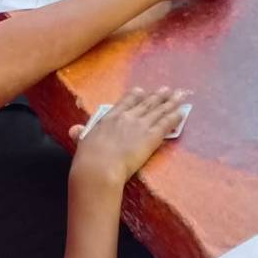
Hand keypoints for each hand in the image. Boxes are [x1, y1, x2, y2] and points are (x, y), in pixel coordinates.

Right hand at [69, 86, 188, 190]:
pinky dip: (176, 116)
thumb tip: (73, 129)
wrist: (99, 168)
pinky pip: (167, 123)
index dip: (136, 96)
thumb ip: (80, 133)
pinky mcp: (151, 136)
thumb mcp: (82, 142)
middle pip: (146, 103)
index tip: (142, 91)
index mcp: (110, 118)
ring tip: (180, 95)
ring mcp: (140, 125)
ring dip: (171, 102)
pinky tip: (183, 112)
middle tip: (167, 89)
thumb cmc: (88, 159)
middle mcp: (127, 117)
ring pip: (159, 110)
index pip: (126, 102)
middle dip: (158, 96)